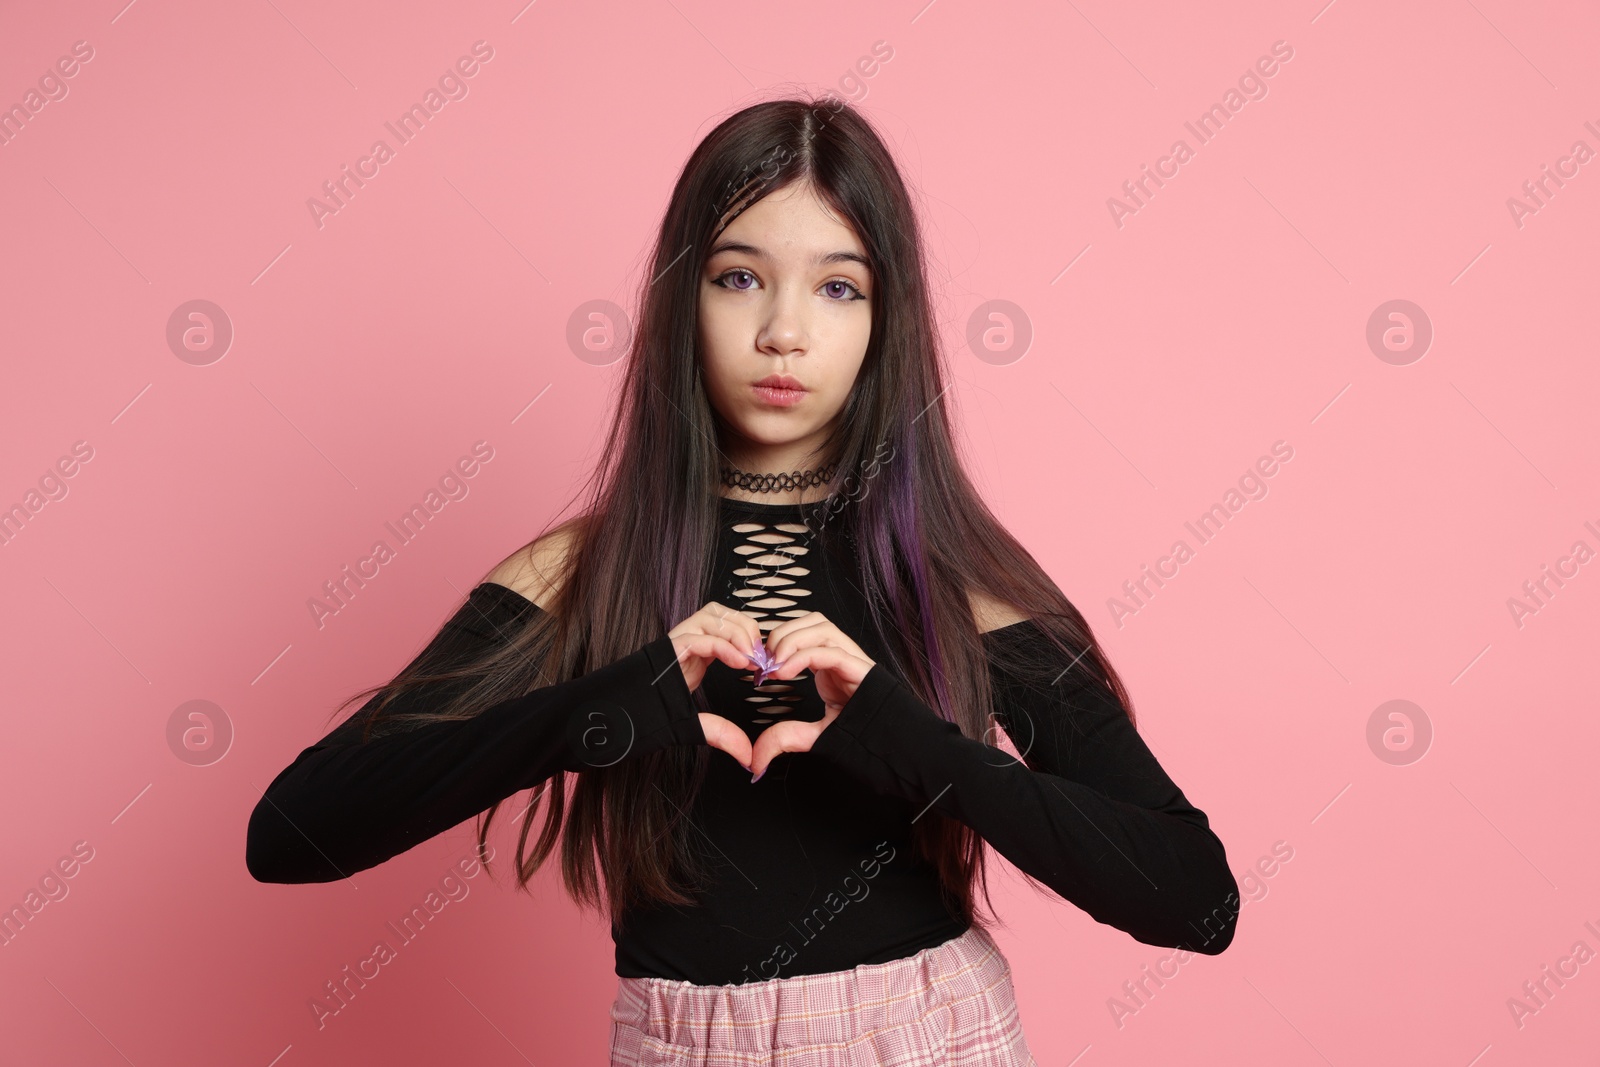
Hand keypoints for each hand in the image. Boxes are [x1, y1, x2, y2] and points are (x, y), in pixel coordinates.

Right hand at [668, 602, 762, 771]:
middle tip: (758, 655)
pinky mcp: (665, 650)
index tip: (762, 660)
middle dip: (745, 627)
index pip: (724, 623)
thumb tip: (748, 755)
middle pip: (719, 612)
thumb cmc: (651, 720)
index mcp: (693, 652)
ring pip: (710, 616)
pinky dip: (723, 645)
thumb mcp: (696, 726)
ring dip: (737, 632)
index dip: (747, 634)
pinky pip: (697, 636)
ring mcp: (673, 643)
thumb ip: (722, 734)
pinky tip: (739, 662)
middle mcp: (684, 642)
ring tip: (750, 658)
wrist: (617, 723)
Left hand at [747, 612, 875, 781]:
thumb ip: (788, 738)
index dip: (780, 640)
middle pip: (813, 620)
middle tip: (766, 662)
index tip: (760, 666)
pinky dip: (804, 656)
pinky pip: (832, 651)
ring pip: (822, 627)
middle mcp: (843, 656)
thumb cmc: (863, 737)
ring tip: (776, 666)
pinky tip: (786, 673)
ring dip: (792, 639)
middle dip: (783, 633)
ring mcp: (854, 661)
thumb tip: (757, 758)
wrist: (897, 750)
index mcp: (832, 664)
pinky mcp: (862, 671)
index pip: (806, 631)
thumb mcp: (816, 736)